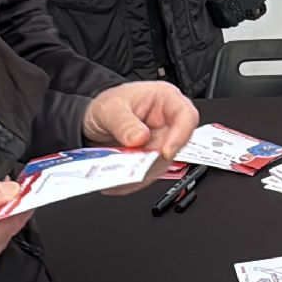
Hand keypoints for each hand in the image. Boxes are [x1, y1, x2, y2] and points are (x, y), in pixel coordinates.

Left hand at [83, 81, 198, 195]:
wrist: (95, 122)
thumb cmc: (109, 106)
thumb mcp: (109, 109)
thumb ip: (124, 123)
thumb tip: (140, 138)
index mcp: (165, 99)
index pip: (186, 116)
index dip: (180, 135)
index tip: (165, 152)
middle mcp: (168, 122)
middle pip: (175, 146)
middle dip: (154, 159)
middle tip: (133, 166)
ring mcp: (161, 143)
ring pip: (162, 163)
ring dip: (142, 171)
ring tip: (120, 175)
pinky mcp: (153, 159)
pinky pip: (150, 173)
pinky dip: (135, 179)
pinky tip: (120, 181)